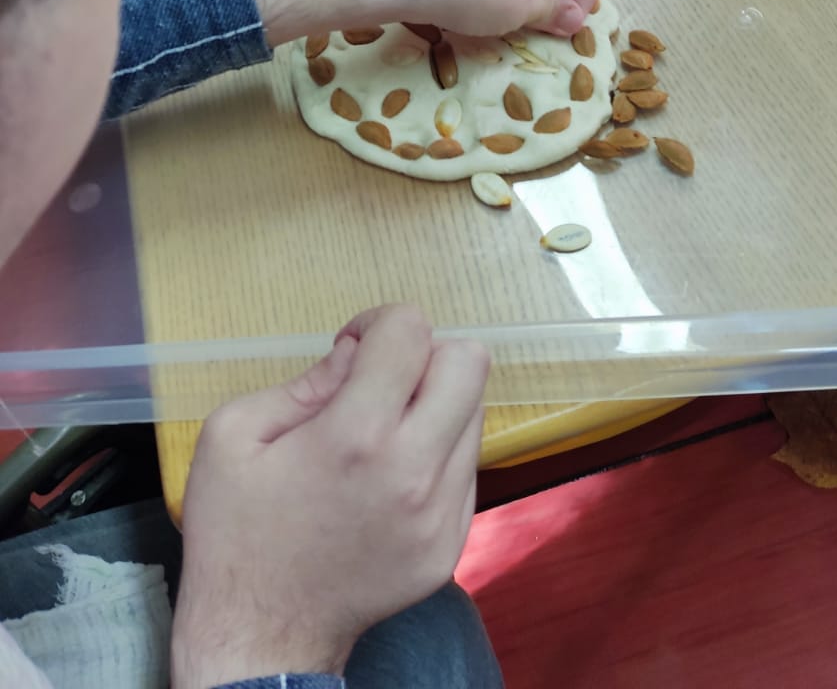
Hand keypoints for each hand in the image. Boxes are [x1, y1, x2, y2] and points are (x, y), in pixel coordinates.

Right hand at [171, 304, 488, 687]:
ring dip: (435, 404)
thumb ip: (304, 381)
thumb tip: (356, 354)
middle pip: (468, 362)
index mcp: (355, 437)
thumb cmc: (236, 533)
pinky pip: (467, 466)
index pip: (411, 332)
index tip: (350, 351)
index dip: (377, 324)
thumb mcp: (233, 435)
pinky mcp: (451, 544)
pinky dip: (437, 453)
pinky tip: (388, 477)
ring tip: (383, 432)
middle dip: (423, 355)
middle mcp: (413, 472)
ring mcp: (441, 514)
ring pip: (475, 412)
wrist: (259, 638)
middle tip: (380, 382)